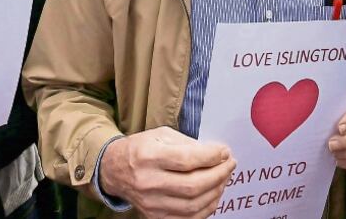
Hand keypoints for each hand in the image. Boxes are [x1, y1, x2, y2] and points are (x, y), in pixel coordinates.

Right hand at [99, 127, 234, 218]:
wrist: (115, 171)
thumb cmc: (141, 148)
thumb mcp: (161, 135)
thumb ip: (188, 144)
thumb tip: (216, 154)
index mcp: (148, 156)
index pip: (187, 160)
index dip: (211, 156)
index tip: (225, 151)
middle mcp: (148, 182)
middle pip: (192, 186)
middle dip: (218, 175)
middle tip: (230, 164)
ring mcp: (151, 204)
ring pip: (192, 206)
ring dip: (215, 192)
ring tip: (224, 178)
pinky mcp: (154, 217)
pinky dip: (206, 209)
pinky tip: (213, 195)